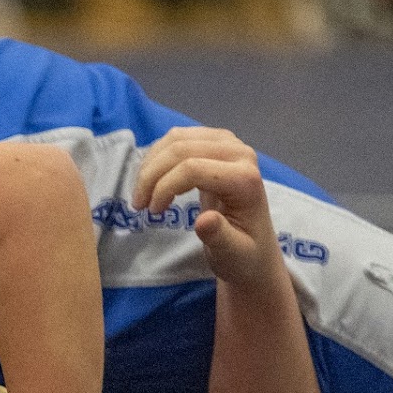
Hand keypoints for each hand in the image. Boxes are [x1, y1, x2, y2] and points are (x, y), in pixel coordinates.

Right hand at [132, 126, 284, 286]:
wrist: (254, 246)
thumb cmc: (243, 255)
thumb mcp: (232, 254)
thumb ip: (219, 237)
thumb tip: (204, 221)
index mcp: (245, 180)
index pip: (192, 168)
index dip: (164, 187)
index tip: (152, 214)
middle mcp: (240, 153)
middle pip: (181, 149)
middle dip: (151, 175)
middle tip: (138, 204)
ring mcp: (229, 143)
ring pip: (176, 139)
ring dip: (150, 165)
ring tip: (143, 193)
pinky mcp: (217, 142)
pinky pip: (179, 137)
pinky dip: (158, 156)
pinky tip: (153, 180)